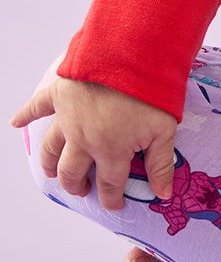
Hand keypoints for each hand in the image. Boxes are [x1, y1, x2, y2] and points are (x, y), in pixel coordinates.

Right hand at [11, 70, 177, 209]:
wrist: (133, 56)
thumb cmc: (153, 92)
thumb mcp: (164, 131)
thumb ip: (161, 165)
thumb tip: (163, 195)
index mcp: (111, 150)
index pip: (108, 184)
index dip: (112, 199)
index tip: (114, 205)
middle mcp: (83, 139)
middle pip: (72, 172)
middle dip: (76, 185)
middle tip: (82, 189)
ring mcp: (68, 118)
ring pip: (51, 149)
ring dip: (50, 162)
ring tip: (52, 172)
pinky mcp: (60, 95)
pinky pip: (37, 107)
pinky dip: (24, 115)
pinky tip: (15, 122)